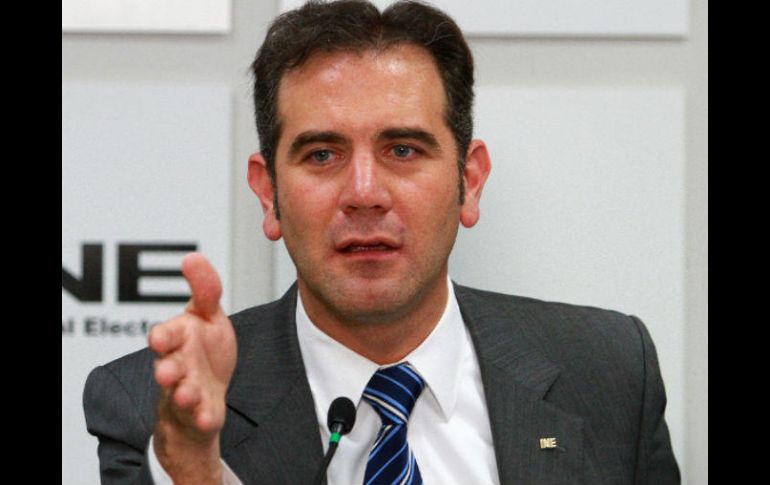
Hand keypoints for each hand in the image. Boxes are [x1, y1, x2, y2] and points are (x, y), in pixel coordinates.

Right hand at [148, 252, 236, 483]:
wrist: (207, 395)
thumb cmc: (205, 351)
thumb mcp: (209, 317)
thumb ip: (205, 290)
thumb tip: (192, 256)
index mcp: (178, 340)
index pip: (164, 336)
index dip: (162, 337)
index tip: (160, 338)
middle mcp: (177, 366)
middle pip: (168, 367)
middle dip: (167, 369)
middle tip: (166, 371)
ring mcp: (186, 392)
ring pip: (180, 394)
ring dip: (183, 394)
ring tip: (187, 394)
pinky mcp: (200, 414)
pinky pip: (199, 418)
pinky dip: (203, 417)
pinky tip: (209, 417)